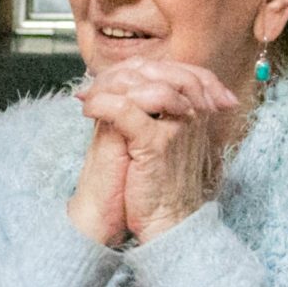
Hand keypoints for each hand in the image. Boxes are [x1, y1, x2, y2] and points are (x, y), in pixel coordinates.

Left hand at [76, 61, 240, 242]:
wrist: (168, 220)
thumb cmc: (162, 180)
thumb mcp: (164, 137)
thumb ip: (154, 108)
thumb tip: (125, 81)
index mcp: (198, 109)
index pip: (173, 68)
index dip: (138, 67)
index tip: (110, 77)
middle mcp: (195, 113)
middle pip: (158, 70)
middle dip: (121, 73)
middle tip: (95, 84)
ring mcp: (179, 126)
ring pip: (143, 84)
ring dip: (109, 86)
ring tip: (90, 98)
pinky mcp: (158, 143)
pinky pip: (125, 109)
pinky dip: (102, 104)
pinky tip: (89, 110)